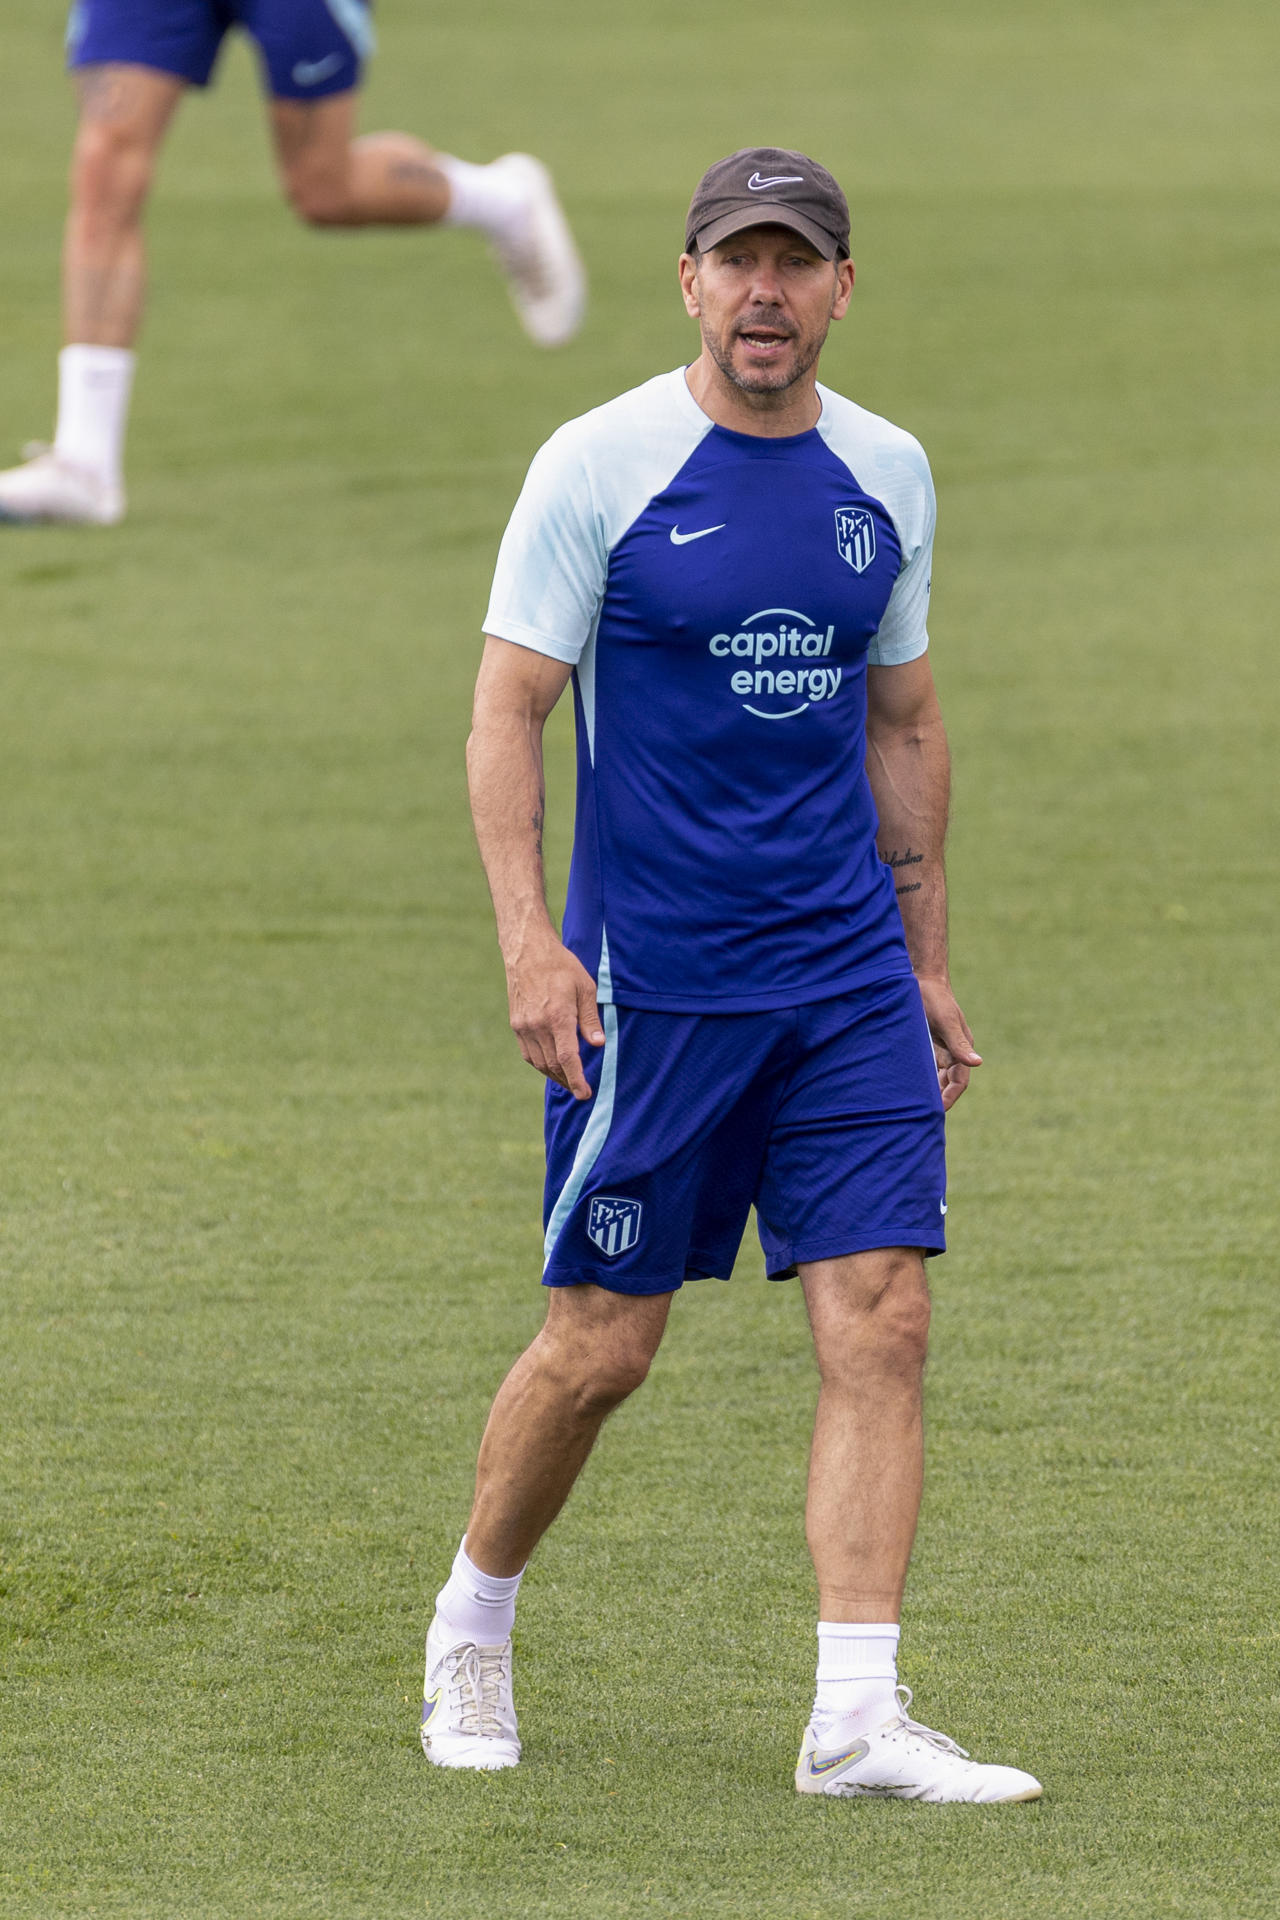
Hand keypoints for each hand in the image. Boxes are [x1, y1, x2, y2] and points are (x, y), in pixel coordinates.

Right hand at [505, 933, 604, 1100]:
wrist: (527, 952)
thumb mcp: (585, 987)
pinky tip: (552, 1064)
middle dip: (568, 1080)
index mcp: (558, 1016)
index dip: (577, 1080)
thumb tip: (598, 1044)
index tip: (584, 1094)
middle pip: (554, 1064)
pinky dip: (541, 1063)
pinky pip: (528, 1053)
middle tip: (581, 1089)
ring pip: (540, 1062)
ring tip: (568, 1080)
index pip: (568, 1058)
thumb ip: (591, 1018)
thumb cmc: (561, 966)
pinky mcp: (516, 1024)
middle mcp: (538, 1025)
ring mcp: (524, 1026)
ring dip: (555, 1075)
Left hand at [915, 974, 981, 1111]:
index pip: (959, 1081)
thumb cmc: (934, 997)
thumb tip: (978, 1064)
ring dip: (927, 1089)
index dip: (949, 1097)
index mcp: (961, 1047)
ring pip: (935, 1075)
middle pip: (947, 1082)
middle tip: (920, 1115)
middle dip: (937, 1098)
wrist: (921, 977)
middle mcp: (952, 1050)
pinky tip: (905, 1084)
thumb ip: (959, 1043)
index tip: (936, 1112)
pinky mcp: (927, 1042)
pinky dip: (919, 1076)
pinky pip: (925, 1064)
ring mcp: (940, 1046)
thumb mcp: (946, 1021)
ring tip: (911, 1105)